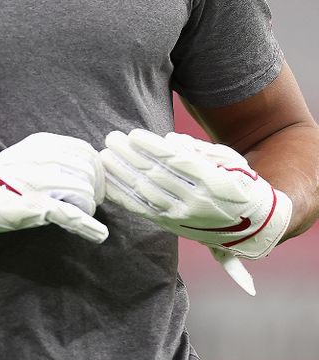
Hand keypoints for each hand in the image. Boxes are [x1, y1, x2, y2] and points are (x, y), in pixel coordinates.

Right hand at [0, 133, 108, 271]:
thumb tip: (78, 166)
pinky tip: (99, 234)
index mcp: (43, 144)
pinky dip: (89, 226)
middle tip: (93, 199)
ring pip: (84, 194)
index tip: (97, 178)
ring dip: (88, 206)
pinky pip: (72, 215)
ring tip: (83, 212)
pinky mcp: (39, 206)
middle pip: (88, 173)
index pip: (85, 151)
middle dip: (95, 188)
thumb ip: (51, 155)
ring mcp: (42, 183)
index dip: (96, 167)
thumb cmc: (0, 176)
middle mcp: (45, 160)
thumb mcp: (26, 153)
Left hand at [99, 129, 292, 294]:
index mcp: (214, 182)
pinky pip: (141, 210)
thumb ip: (199, 149)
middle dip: (129, 156)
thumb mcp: (230, 160)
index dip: (151, 147)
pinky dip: (122, 196)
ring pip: (144, 193)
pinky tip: (109, 182)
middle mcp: (197, 202)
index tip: (133, 134)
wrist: (254, 224)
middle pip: (155, 175)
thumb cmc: (240, 183)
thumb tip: (168, 139)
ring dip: (121, 174)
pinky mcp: (171, 226)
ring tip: (104, 156)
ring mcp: (182, 217)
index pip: (176, 162)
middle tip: (111, 138)